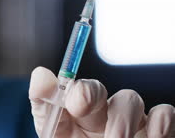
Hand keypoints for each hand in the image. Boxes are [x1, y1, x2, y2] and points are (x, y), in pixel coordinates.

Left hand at [29, 67, 174, 136]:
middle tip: (84, 108)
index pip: (73, 89)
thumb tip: (41, 73)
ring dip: (122, 121)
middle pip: (97, 90)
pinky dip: (160, 122)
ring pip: (129, 99)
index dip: (74, 90)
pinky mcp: (156, 130)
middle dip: (91, 95)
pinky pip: (163, 114)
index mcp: (73, 115)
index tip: (74, 103)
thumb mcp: (56, 134)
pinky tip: (151, 137)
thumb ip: (46, 108)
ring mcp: (129, 120)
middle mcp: (100, 114)